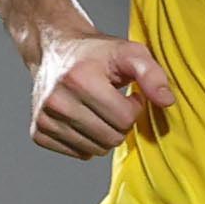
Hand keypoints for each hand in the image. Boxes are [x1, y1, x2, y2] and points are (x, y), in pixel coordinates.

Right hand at [29, 30, 176, 158]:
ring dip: (105, 134)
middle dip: (120, 124)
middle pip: (110, 138)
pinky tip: (85, 119)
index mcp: (79, 79)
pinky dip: (87, 141)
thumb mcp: (129, 52)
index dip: (134, 108)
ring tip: (100, 110)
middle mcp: (57, 101)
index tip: (128, 94)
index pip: (124, 120)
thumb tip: (166, 102)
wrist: (54, 49)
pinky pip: (78, 154)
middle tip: (114, 103)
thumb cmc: (96, 53)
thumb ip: (152, 74)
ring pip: (95, 150)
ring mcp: (44, 119)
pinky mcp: (38, 132)